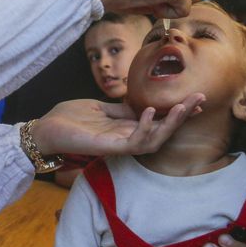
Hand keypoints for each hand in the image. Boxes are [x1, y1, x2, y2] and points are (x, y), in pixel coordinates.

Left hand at [29, 94, 204, 156]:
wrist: (45, 129)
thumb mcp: (99, 108)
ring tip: (182, 106)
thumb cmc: (69, 119)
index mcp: (126, 128)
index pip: (159, 122)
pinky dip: (143, 128)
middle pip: (164, 132)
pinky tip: (148, 111)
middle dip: (183, 116)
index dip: (178, 112)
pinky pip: (133, 143)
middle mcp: (126, 139)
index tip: (197, 99)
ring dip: (170, 124)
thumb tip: (140, 100)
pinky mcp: (107, 147)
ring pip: (154, 140)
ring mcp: (118, 145)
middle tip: (200, 99)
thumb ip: (120, 108)